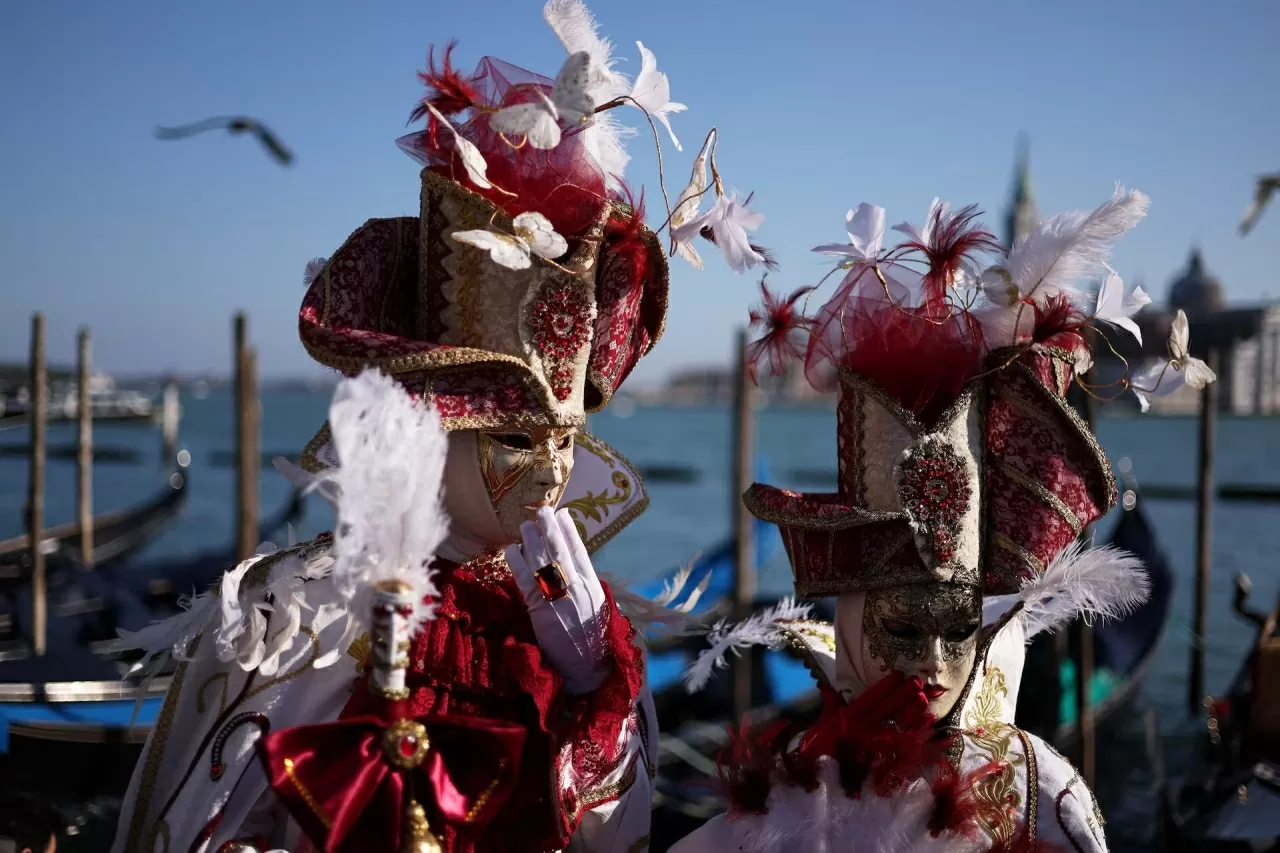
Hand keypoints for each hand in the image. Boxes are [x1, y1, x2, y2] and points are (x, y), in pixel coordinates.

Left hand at [505, 507, 611, 695]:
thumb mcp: (597, 609)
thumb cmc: (594, 641)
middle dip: (551, 528)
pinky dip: (518, 563)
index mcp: (592, 586)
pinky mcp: (542, 611)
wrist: (589, 668)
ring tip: (525, 525)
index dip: (571, 531)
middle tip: (542, 510)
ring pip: (543, 561)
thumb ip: (585, 588)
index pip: (580, 552)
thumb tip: (575, 570)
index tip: (564, 513)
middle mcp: (577, 587)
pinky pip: (526, 582)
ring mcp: (559, 598)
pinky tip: (511, 550)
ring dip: (533, 540)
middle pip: (561, 550)